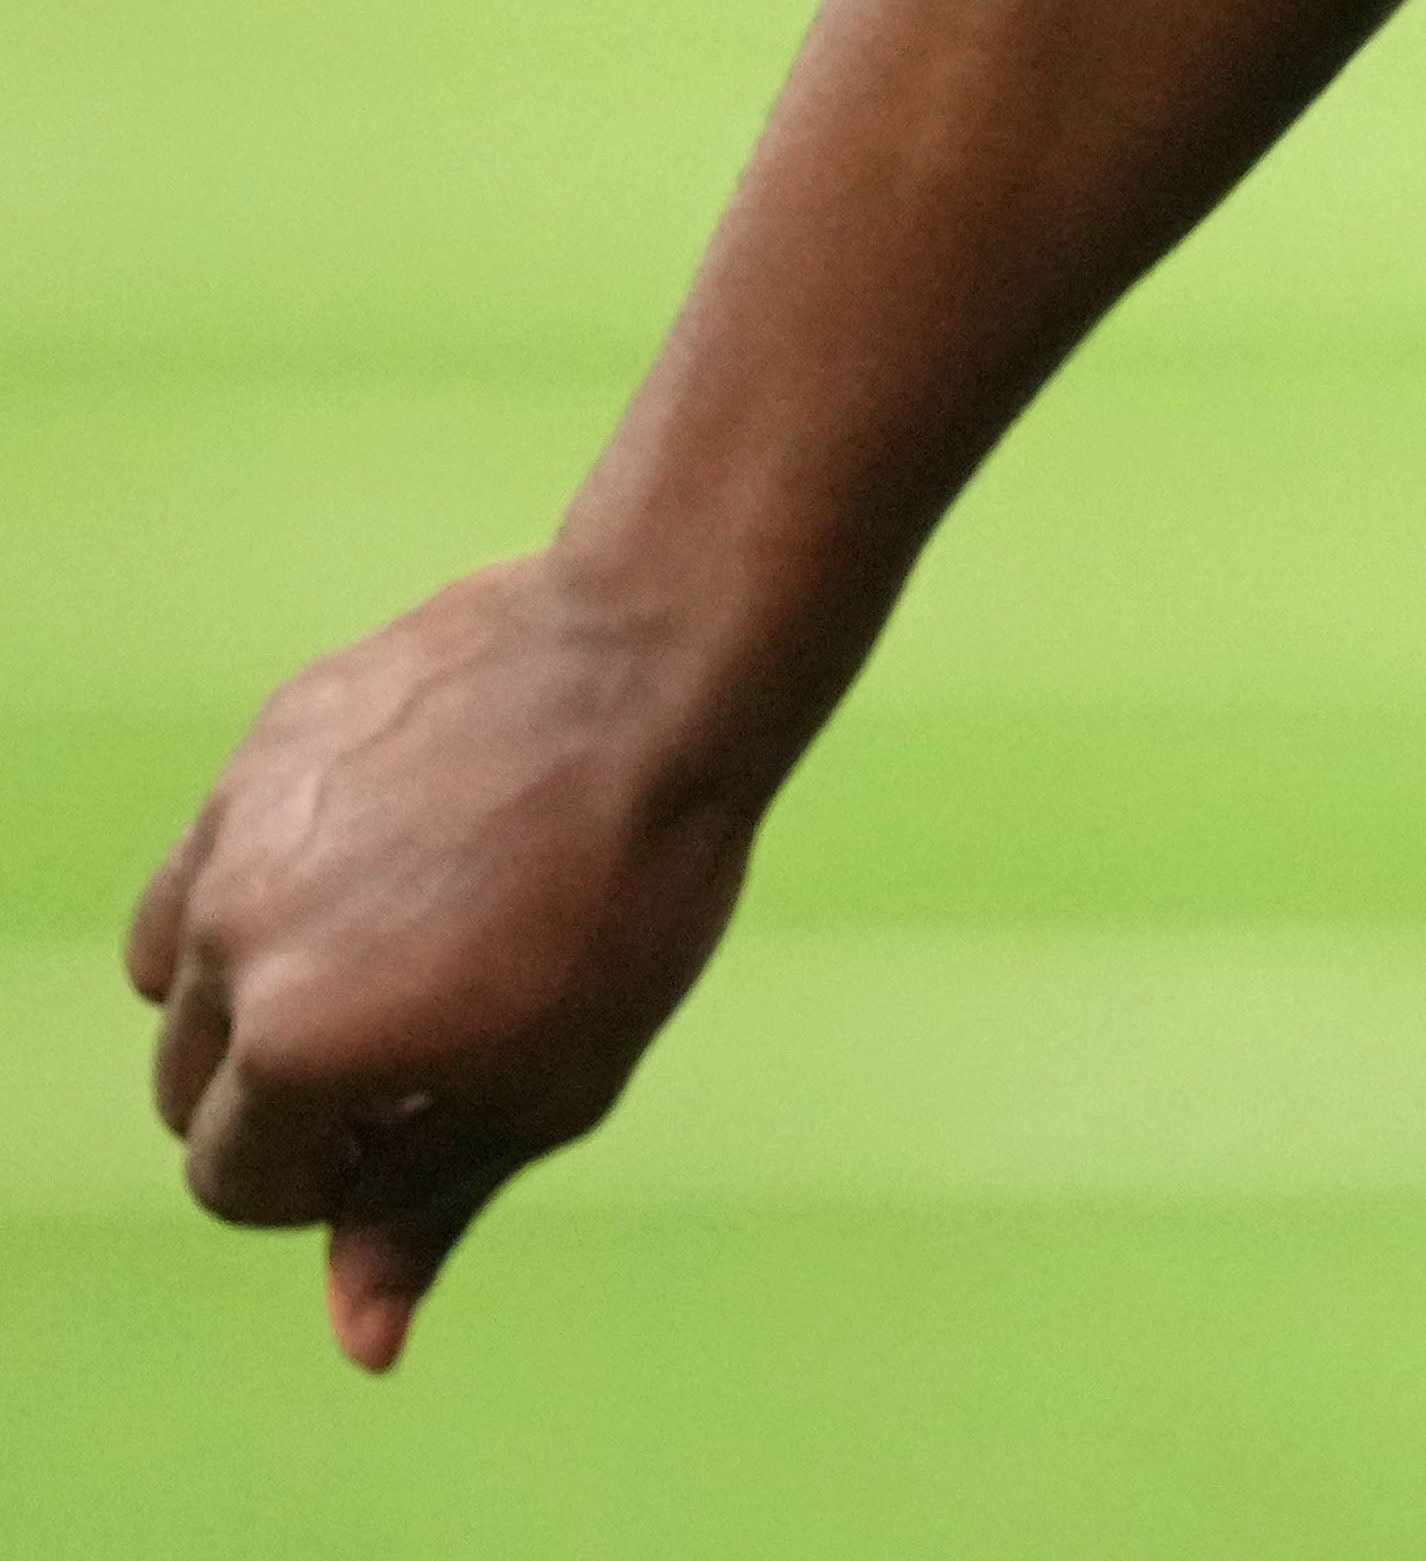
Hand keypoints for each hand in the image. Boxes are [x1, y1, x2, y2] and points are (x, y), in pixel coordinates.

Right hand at [131, 559, 767, 1369]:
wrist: (658, 669)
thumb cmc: (630, 894)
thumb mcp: (552, 1086)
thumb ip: (426, 1208)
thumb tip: (360, 1345)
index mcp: (289, 1046)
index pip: (236, 1183)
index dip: (328, 1186)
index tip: (420, 1131)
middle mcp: (226, 941)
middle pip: (190, 1087)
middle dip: (281, 1101)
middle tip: (422, 1051)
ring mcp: (231, 832)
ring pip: (178, 973)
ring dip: (251, 997)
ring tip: (394, 959)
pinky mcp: (260, 748)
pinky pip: (217, 858)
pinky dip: (270, 890)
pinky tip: (391, 861)